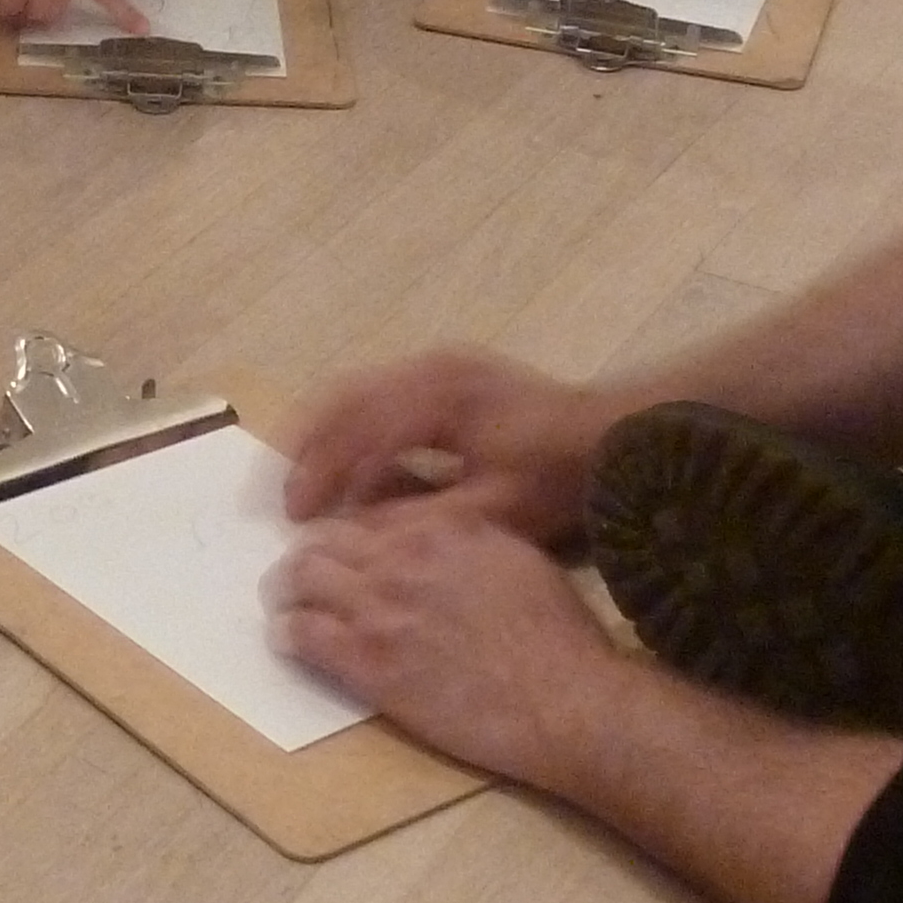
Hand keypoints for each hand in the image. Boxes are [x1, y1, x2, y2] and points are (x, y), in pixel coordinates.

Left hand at [269, 496, 624, 786]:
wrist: (562, 700)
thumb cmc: (558, 635)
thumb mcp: (519, 560)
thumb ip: (471, 539)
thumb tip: (441, 539)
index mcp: (441, 526)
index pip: (367, 514)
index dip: (348, 534)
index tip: (343, 552)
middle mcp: (401, 556)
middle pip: (323, 540)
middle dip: (308, 557)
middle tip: (303, 578)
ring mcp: (379, 608)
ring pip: (300, 580)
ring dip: (288, 591)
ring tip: (287, 605)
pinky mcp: (367, 662)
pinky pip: (302, 635)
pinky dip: (287, 634)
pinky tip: (288, 640)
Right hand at [283, 344, 610, 535]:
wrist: (615, 435)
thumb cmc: (556, 478)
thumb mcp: (491, 513)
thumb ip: (419, 523)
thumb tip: (353, 539)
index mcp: (437, 398)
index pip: (355, 431)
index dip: (320, 475)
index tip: (296, 517)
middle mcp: (431, 369)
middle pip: (344, 399)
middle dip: (309, 450)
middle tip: (287, 499)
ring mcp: (441, 364)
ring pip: (359, 390)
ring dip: (328, 436)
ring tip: (307, 483)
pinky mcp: (451, 371)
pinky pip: (382, 392)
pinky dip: (356, 427)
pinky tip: (353, 465)